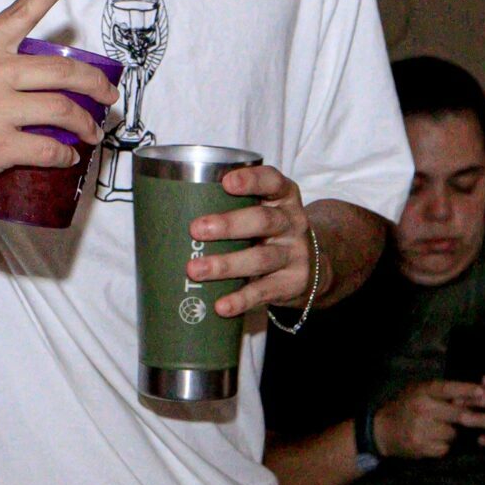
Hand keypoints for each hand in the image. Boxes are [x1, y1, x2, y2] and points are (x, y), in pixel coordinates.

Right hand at [0, 0, 119, 200]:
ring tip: (92, 132)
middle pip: (62, 71)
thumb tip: (26, 85)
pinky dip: (65, 154)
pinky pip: (48, 148)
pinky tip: (67, 157)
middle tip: (107, 95)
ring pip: (62, 110)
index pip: (19, 13)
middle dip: (95, 85)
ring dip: (87, 124)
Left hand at [184, 164, 312, 317]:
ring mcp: (295, 254)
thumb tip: (170, 211)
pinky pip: (264, 292)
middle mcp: (292, 223)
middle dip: (229, 225)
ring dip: (226, 264)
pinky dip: (241, 299)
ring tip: (195, 270)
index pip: (272, 181)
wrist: (313, 266)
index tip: (226, 182)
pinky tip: (221, 305)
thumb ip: (232, 205)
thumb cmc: (270, 231)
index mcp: (283, 197)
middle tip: (196, 229)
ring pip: (261, 259)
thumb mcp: (263, 209)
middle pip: (263, 221)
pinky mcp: (291, 284)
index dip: (251, 180)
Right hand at [372, 381, 477, 459]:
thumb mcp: (419, 391)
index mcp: (421, 391)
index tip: (482, 391)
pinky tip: (434, 439)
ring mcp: (421, 429)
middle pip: (457, 414)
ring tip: (442, 428)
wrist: (383, 429)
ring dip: (453, 432)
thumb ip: (441, 393)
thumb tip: (469, 396)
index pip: (447, 389)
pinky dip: (444, 445)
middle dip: (466, 416)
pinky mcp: (421, 446)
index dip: (466, 389)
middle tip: (470, 416)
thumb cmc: (407, 406)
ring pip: (453, 433)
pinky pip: (445, 447)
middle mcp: (421, 409)